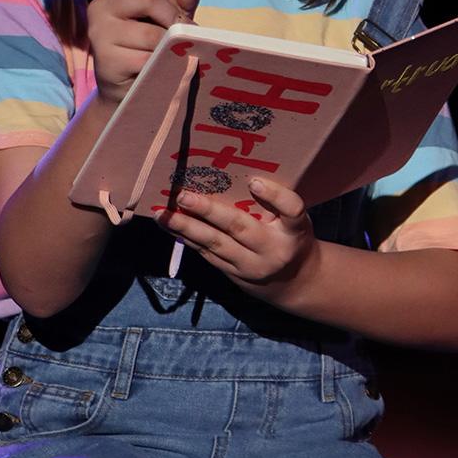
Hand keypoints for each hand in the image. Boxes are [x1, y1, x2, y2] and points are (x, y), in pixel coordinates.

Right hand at [87, 0, 199, 106]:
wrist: (125, 87)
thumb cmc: (146, 46)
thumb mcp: (166, 20)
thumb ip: (179, 3)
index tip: (172, 16)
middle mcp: (102, 4)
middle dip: (172, 18)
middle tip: (181, 36)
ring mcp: (100, 31)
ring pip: (150, 33)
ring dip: (168, 47)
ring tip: (168, 54)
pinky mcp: (106, 59)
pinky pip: (146, 59)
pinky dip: (159, 65)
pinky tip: (157, 69)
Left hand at [157, 177, 320, 308]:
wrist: (293, 283)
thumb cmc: (291, 238)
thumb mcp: (294, 220)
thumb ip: (276, 203)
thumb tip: (240, 175)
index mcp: (294, 230)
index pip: (291, 210)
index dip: (274, 195)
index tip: (254, 181)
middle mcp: (273, 249)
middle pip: (240, 227)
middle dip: (208, 211)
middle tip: (183, 196)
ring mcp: (250, 266)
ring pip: (215, 244)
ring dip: (186, 228)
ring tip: (163, 214)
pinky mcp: (233, 275)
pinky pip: (208, 255)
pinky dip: (187, 239)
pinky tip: (170, 227)